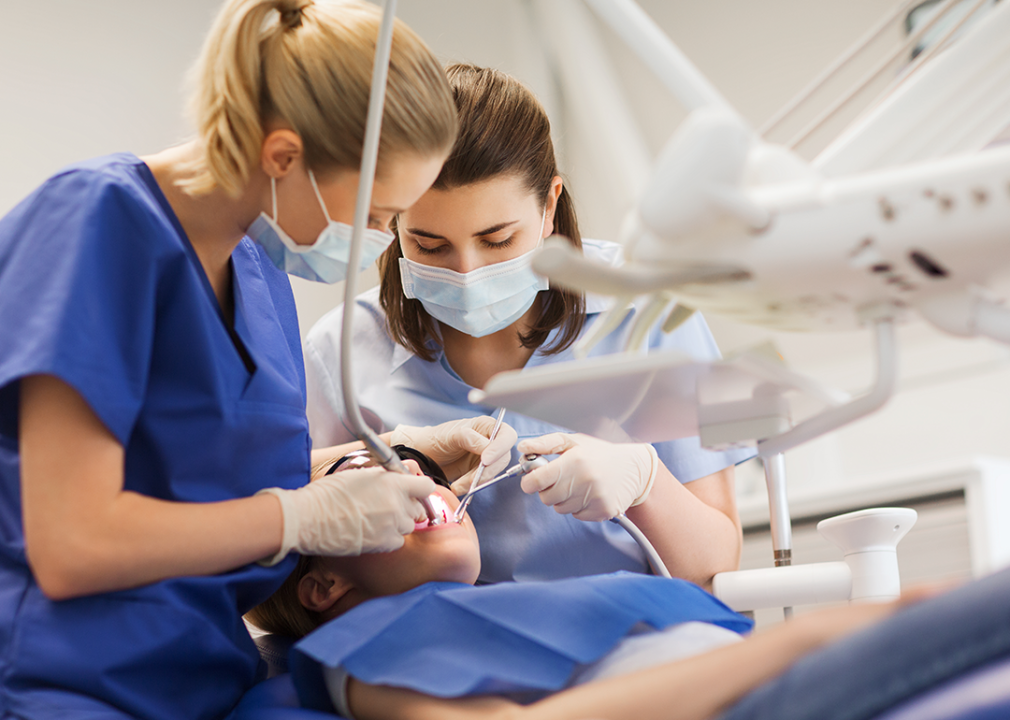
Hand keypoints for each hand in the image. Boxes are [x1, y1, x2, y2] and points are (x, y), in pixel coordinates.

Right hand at [257, 468, 435, 563]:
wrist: (309, 518)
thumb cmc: (327, 494)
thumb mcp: (358, 474)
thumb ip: (382, 477)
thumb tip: (392, 480)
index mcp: (392, 483)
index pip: (426, 486)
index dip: (420, 489)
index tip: (414, 492)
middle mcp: (397, 504)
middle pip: (419, 508)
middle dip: (408, 507)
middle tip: (391, 507)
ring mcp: (392, 525)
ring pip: (409, 526)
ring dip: (398, 524)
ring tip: (377, 521)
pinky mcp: (384, 544)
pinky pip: (398, 542)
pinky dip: (390, 539)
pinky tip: (373, 533)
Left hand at [390, 417, 517, 494]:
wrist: (423, 455)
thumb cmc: (436, 438)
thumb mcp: (452, 435)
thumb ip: (470, 438)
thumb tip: (488, 448)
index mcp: (487, 427)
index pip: (506, 436)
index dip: (500, 448)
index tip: (485, 460)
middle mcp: (490, 442)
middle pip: (503, 458)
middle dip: (487, 471)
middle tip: (471, 479)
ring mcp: (486, 459)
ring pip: (493, 473)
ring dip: (477, 481)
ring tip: (458, 484)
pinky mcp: (478, 473)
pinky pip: (482, 482)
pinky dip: (471, 487)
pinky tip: (457, 486)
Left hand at [517, 433, 658, 520]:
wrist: (635, 469)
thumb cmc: (600, 453)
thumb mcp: (573, 441)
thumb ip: (545, 444)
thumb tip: (522, 447)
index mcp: (575, 461)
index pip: (536, 481)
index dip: (530, 481)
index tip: (532, 479)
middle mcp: (585, 481)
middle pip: (546, 498)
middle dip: (548, 490)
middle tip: (560, 479)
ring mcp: (595, 499)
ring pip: (560, 509)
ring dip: (564, 499)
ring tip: (578, 484)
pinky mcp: (603, 512)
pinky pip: (577, 516)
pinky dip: (579, 507)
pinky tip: (589, 494)